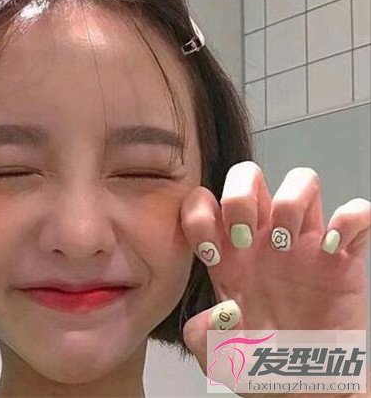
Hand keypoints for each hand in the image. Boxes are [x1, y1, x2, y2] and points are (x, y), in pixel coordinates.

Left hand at [179, 161, 369, 395]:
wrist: (308, 389)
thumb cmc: (262, 365)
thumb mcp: (220, 357)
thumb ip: (203, 337)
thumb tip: (219, 311)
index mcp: (227, 254)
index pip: (202, 204)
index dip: (198, 214)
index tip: (212, 252)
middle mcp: (262, 238)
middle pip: (247, 176)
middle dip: (240, 196)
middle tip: (245, 237)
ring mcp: (303, 243)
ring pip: (302, 181)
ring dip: (291, 201)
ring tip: (288, 240)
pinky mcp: (344, 257)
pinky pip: (357, 214)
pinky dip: (351, 219)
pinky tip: (334, 249)